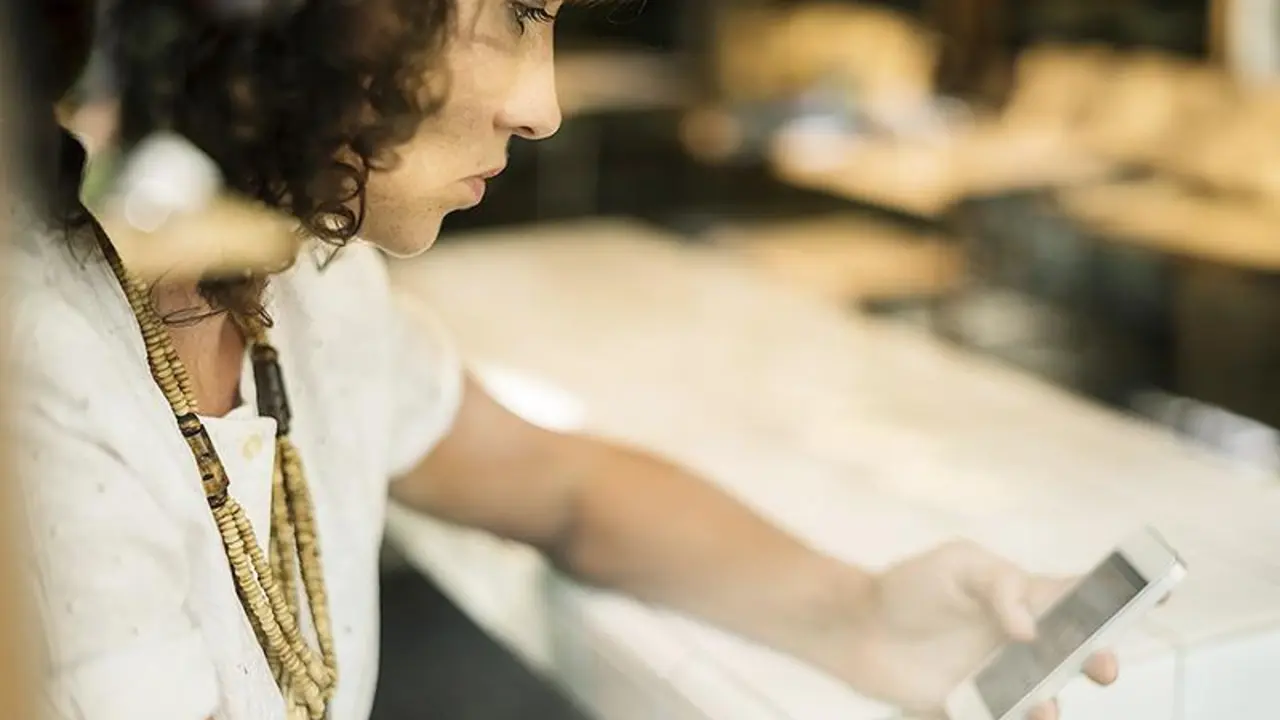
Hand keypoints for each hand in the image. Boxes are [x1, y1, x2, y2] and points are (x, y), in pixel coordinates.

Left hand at [842, 541, 1118, 718]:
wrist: (857, 629)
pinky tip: (1015, 716)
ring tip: (1040, 705)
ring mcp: (1006, 679)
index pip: (1086, 596)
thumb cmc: (909, 588)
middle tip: (1101, 665)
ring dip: (1052, 704)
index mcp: (1028, 597)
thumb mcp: (957, 564)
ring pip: (1050, 699)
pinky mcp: (979, 711)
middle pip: (1081, 654)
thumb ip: (1001, 587)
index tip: (1164, 590)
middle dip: (1102, 659)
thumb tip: (1029, 629)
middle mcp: (1026, 642)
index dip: (1127, 595)